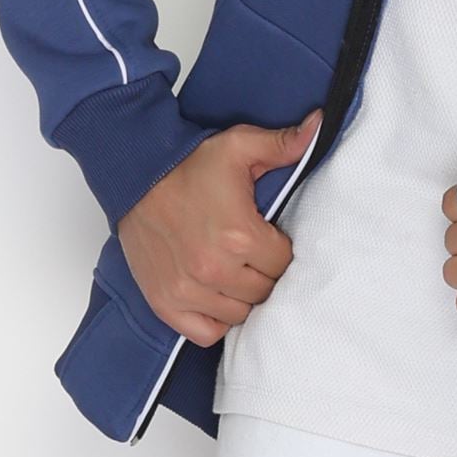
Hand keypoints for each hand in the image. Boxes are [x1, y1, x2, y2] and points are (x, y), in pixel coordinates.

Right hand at [115, 108, 323, 345]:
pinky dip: (215, 320)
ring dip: (242, 297)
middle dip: (264, 273)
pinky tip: (217, 297)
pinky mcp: (165, 303)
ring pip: (240, 314)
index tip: (269, 237)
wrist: (135, 175)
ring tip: (235, 271)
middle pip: (264, 292)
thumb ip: (284, 144)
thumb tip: (321, 124)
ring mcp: (188, 291)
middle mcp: (214, 270)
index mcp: (238, 235)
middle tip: (252, 253)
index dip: (280, 249)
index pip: (283, 263)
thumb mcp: (238, 146)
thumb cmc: (186, 165)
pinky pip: (205, 332)